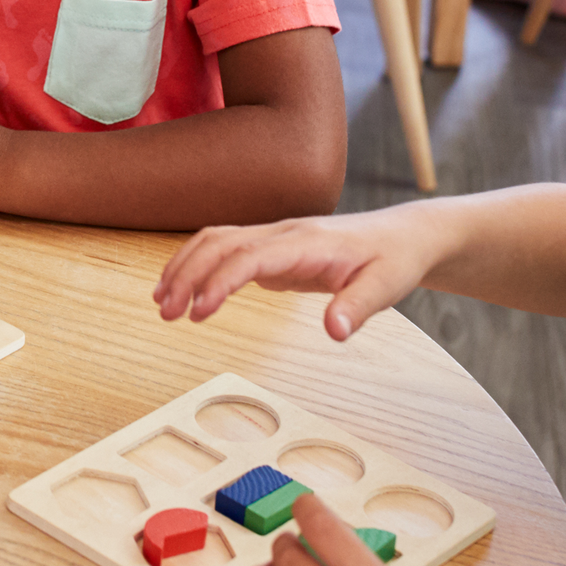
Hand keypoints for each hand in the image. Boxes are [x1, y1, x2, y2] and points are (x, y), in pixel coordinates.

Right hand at [153, 209, 432, 339]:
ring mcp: (275, 238)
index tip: (199, 311)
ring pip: (217, 240)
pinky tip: (184, 290)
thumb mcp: (386, 286)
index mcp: (307, 242)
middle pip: (221, 243)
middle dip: (188, 273)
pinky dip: (198, 265)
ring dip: (185, 266)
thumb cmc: (393, 259)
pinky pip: (226, 250)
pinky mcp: (273, 249)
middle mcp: (284, 233)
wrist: (403, 235)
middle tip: (166, 312)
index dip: (221, 280)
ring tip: (162, 302)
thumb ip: (358, 307)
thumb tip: (334, 332)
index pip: (251, 255)